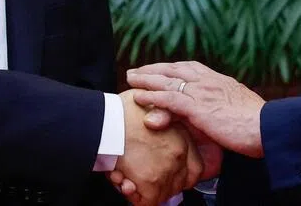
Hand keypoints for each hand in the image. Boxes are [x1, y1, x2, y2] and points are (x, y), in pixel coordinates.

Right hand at [109, 89, 201, 204]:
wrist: (104, 120)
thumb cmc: (121, 110)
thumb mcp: (150, 104)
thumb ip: (161, 115)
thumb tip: (159, 124)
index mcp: (181, 135)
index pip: (196, 167)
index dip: (182, 173)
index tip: (168, 172)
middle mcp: (178, 154)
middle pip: (178, 183)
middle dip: (160, 183)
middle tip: (142, 175)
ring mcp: (166, 169)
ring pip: (162, 194)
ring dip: (145, 189)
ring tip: (128, 175)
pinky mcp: (150, 182)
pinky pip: (147, 202)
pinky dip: (134, 197)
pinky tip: (123, 181)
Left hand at [126, 60, 264, 157]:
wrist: (267, 127)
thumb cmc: (256, 123)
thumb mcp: (234, 109)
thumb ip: (218, 108)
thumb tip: (209, 112)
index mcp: (217, 80)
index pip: (188, 68)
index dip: (170, 69)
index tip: (157, 69)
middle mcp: (207, 81)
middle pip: (174, 70)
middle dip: (153, 70)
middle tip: (136, 71)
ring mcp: (202, 92)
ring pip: (167, 82)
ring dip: (146, 79)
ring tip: (131, 79)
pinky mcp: (198, 107)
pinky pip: (169, 100)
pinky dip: (152, 97)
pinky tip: (139, 96)